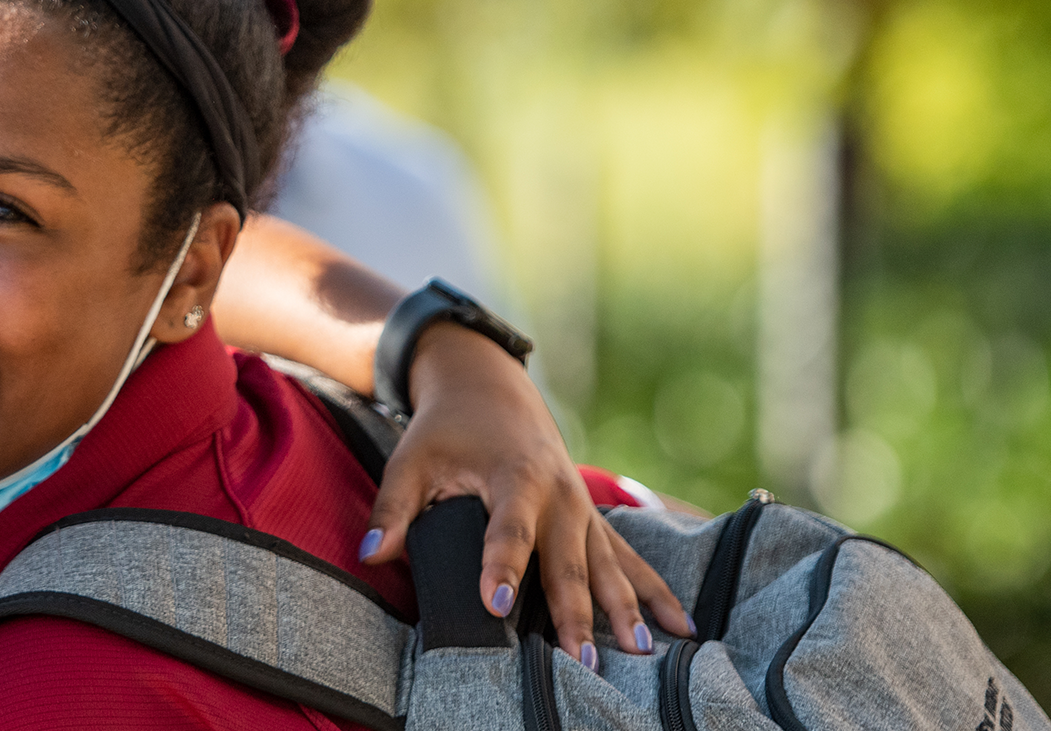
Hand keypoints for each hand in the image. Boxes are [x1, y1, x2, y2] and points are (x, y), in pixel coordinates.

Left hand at [359, 323, 693, 660]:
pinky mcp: (592, 519)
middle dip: (576, 612)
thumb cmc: (446, 430)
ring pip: (608, 565)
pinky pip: (629, 559)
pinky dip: (653, 592)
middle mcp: (559, 494)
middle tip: (582, 661)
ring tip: (638, 652)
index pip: (508, 529)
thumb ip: (393, 508)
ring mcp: (583, 509)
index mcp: (515, 476)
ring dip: (624, 609)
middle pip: (568, 560)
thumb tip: (371, 554)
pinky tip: (678, 626)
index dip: (502, 567)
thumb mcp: (411, 459)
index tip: (498, 606)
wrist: (490, 390)